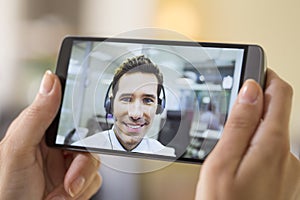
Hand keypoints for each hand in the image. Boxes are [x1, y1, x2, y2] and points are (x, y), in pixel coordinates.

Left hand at [0, 71, 101, 198]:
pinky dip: (83, 192)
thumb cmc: (6, 189)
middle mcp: (57, 147)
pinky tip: (65, 196)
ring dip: (81, 181)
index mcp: (42, 132)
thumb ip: (36, 115)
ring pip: (95, 161)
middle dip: (82, 164)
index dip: (82, 117)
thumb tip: (51, 80)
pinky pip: (96, 179)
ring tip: (62, 193)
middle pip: (89, 141)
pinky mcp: (78, 181)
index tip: (85, 128)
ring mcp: (68, 165)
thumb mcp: (18, 149)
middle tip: (70, 178)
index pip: (70, 115)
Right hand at [196, 69, 299, 199]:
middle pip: (277, 110)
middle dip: (256, 99)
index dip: (267, 75)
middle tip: (232, 99)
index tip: (253, 68)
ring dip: (254, 122)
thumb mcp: (223, 161)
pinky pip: (272, 149)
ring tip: (230, 131)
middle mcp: (288, 153)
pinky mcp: (283, 178)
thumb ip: (240, 123)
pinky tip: (238, 155)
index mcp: (272, 144)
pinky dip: (256, 142)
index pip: (280, 93)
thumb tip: (251, 89)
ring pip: (273, 130)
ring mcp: (288, 168)